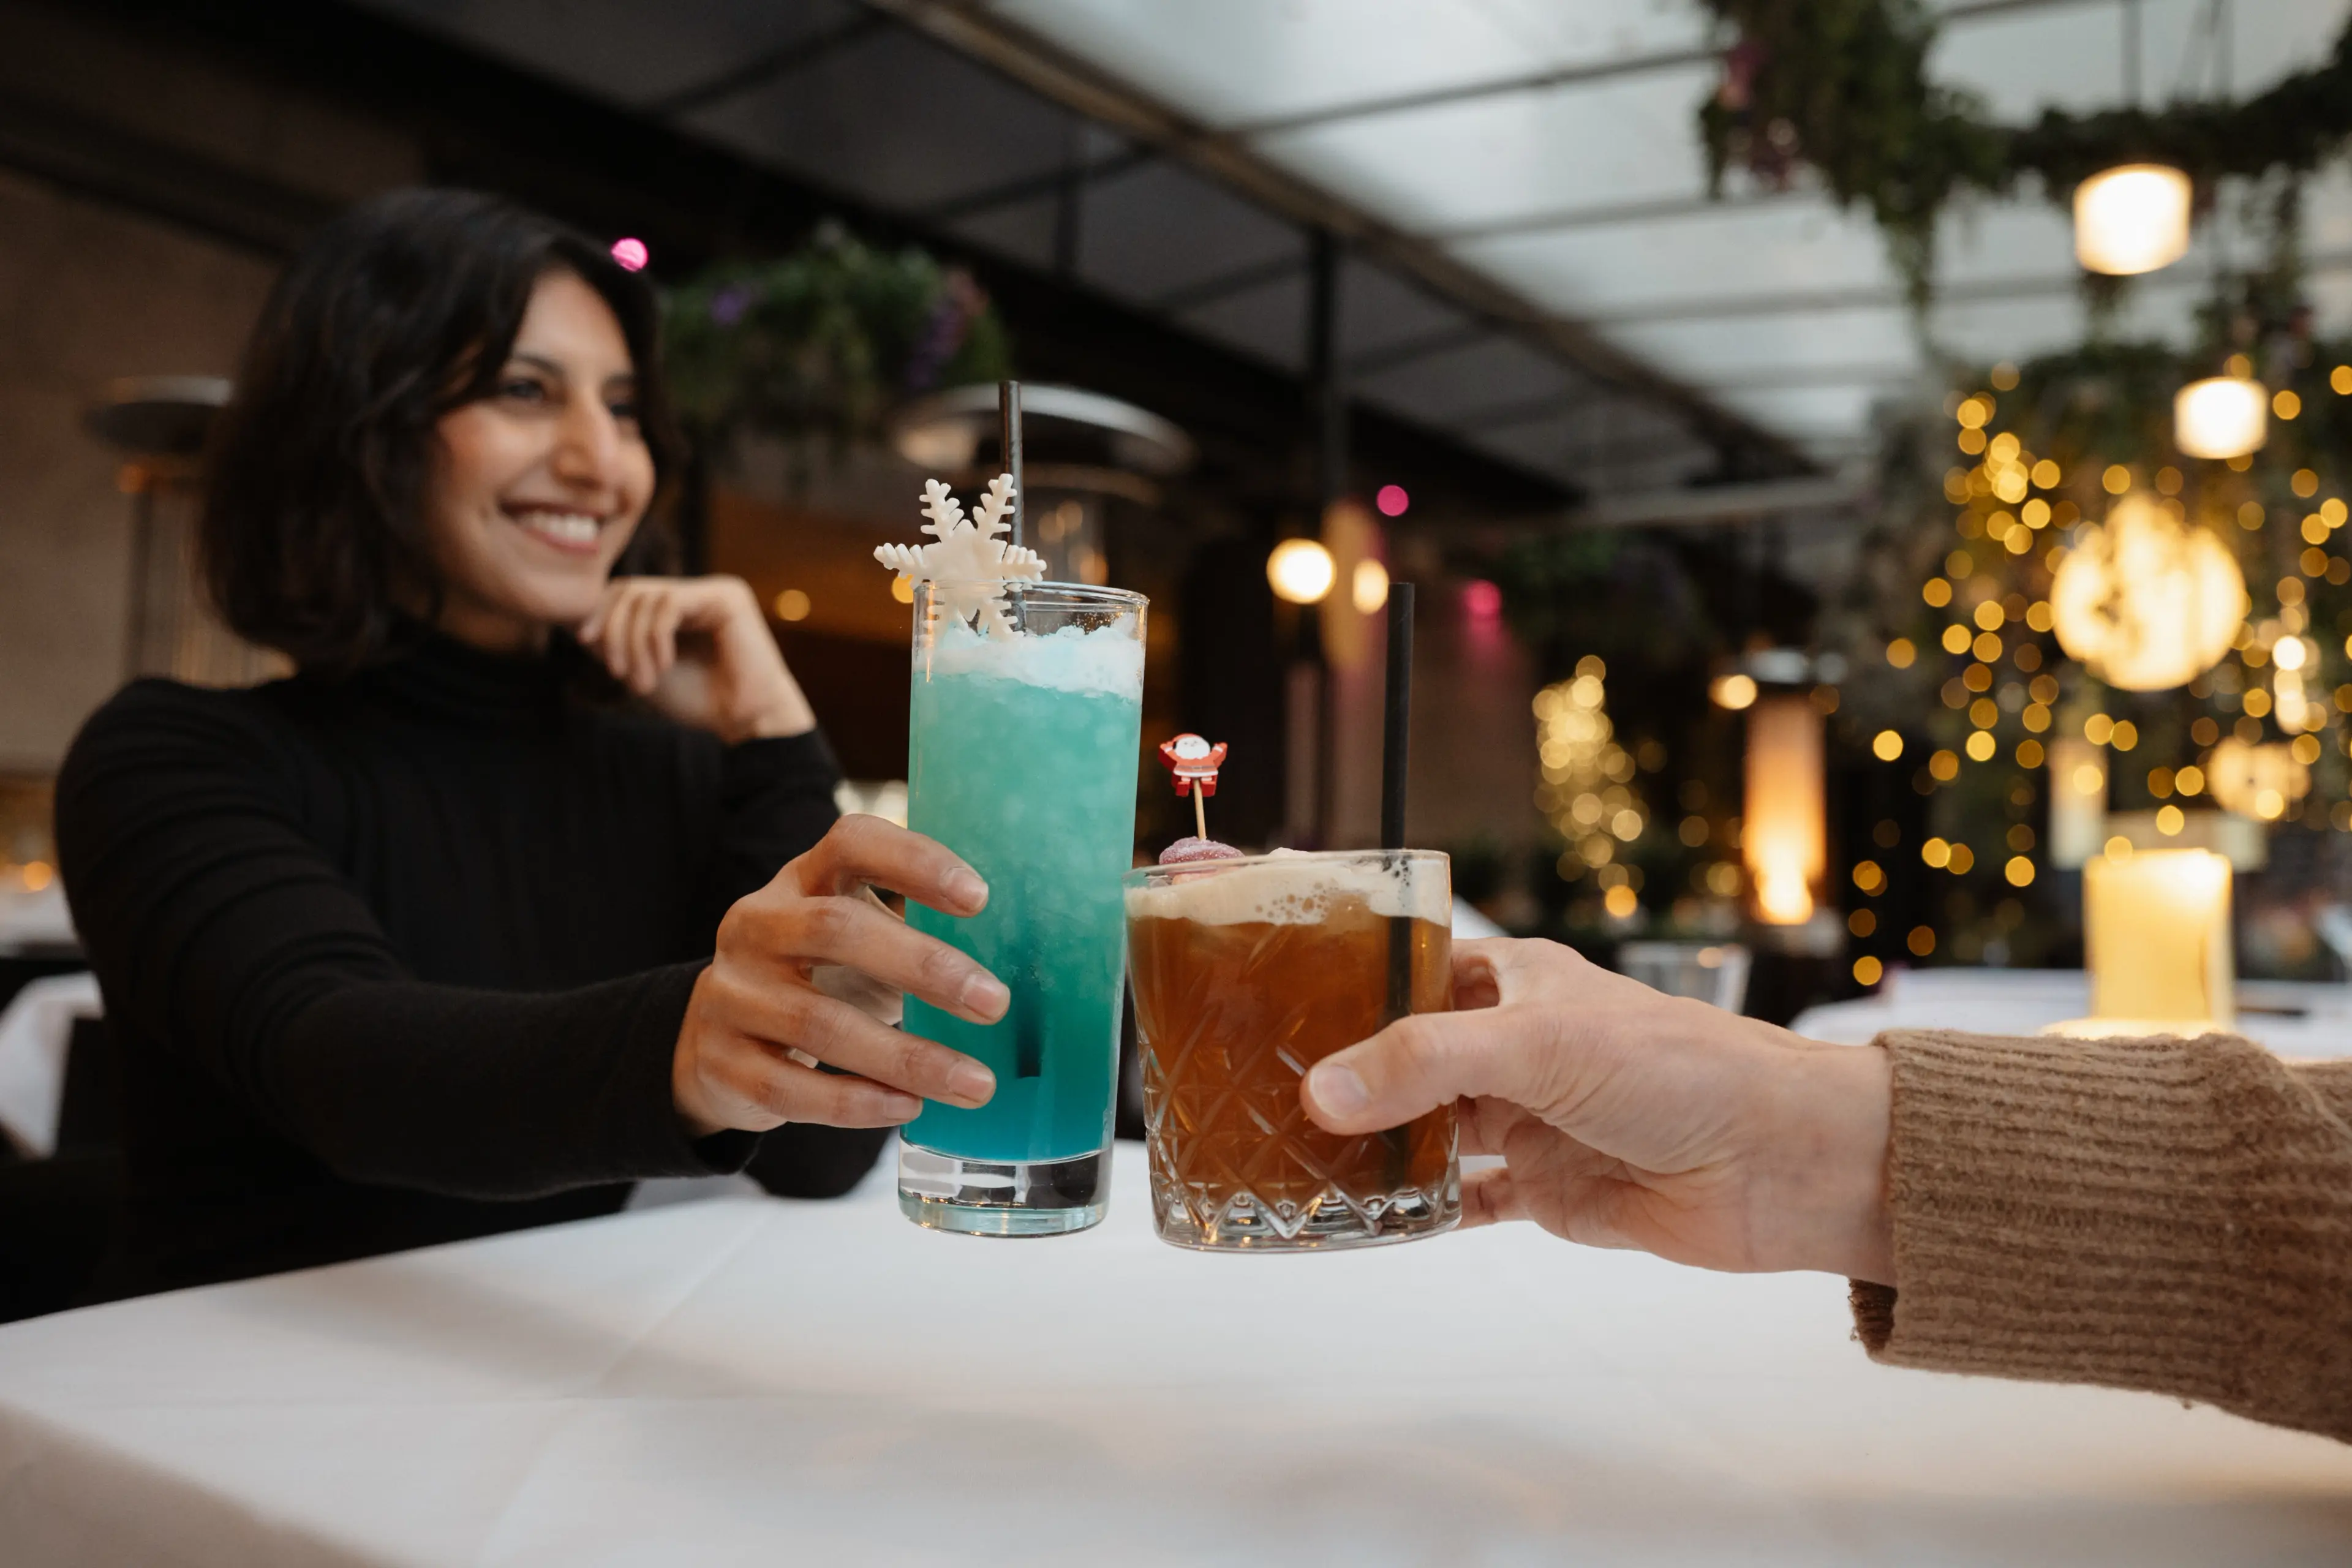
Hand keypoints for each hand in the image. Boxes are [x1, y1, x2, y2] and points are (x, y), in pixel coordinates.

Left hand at [577, 575, 815, 742]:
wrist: (747, 721)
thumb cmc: (700, 700)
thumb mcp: (643, 669)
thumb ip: (613, 644)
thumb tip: (569, 620)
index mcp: (680, 606)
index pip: (625, 591)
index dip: (599, 612)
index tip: (585, 643)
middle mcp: (697, 592)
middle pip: (630, 588)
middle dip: (613, 629)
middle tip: (615, 670)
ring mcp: (713, 591)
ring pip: (646, 596)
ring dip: (634, 642)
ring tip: (642, 681)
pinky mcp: (727, 598)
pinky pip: (670, 603)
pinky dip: (656, 637)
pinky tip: (664, 665)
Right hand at [673, 815, 1005, 1136]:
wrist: (713, 1042)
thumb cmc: (816, 980)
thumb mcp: (855, 939)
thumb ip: (914, 931)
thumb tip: (1028, 955)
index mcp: (800, 881)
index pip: (850, 843)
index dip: (915, 861)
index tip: (980, 898)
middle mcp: (757, 926)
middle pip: (835, 930)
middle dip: (924, 967)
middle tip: (996, 1003)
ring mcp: (730, 995)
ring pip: (817, 1024)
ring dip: (907, 1057)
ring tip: (976, 1083)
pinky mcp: (720, 1063)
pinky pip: (789, 1088)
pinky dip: (855, 1102)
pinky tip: (908, 1109)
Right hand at [1300, 938, 1894, 1283]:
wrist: (1782, 1163)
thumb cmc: (1681, 1068)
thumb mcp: (1538, 1042)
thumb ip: (1425, 1062)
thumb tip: (1323, 1092)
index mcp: (1511, 979)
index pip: (1405, 966)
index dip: (1340, 978)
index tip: (1262, 996)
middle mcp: (1512, 1044)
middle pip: (1403, 1054)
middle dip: (1339, 1073)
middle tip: (1251, 1092)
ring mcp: (1526, 1117)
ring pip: (1423, 1128)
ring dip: (1368, 1145)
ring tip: (1287, 1159)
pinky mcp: (1546, 1188)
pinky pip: (1462, 1198)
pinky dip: (1417, 1209)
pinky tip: (1366, 1219)